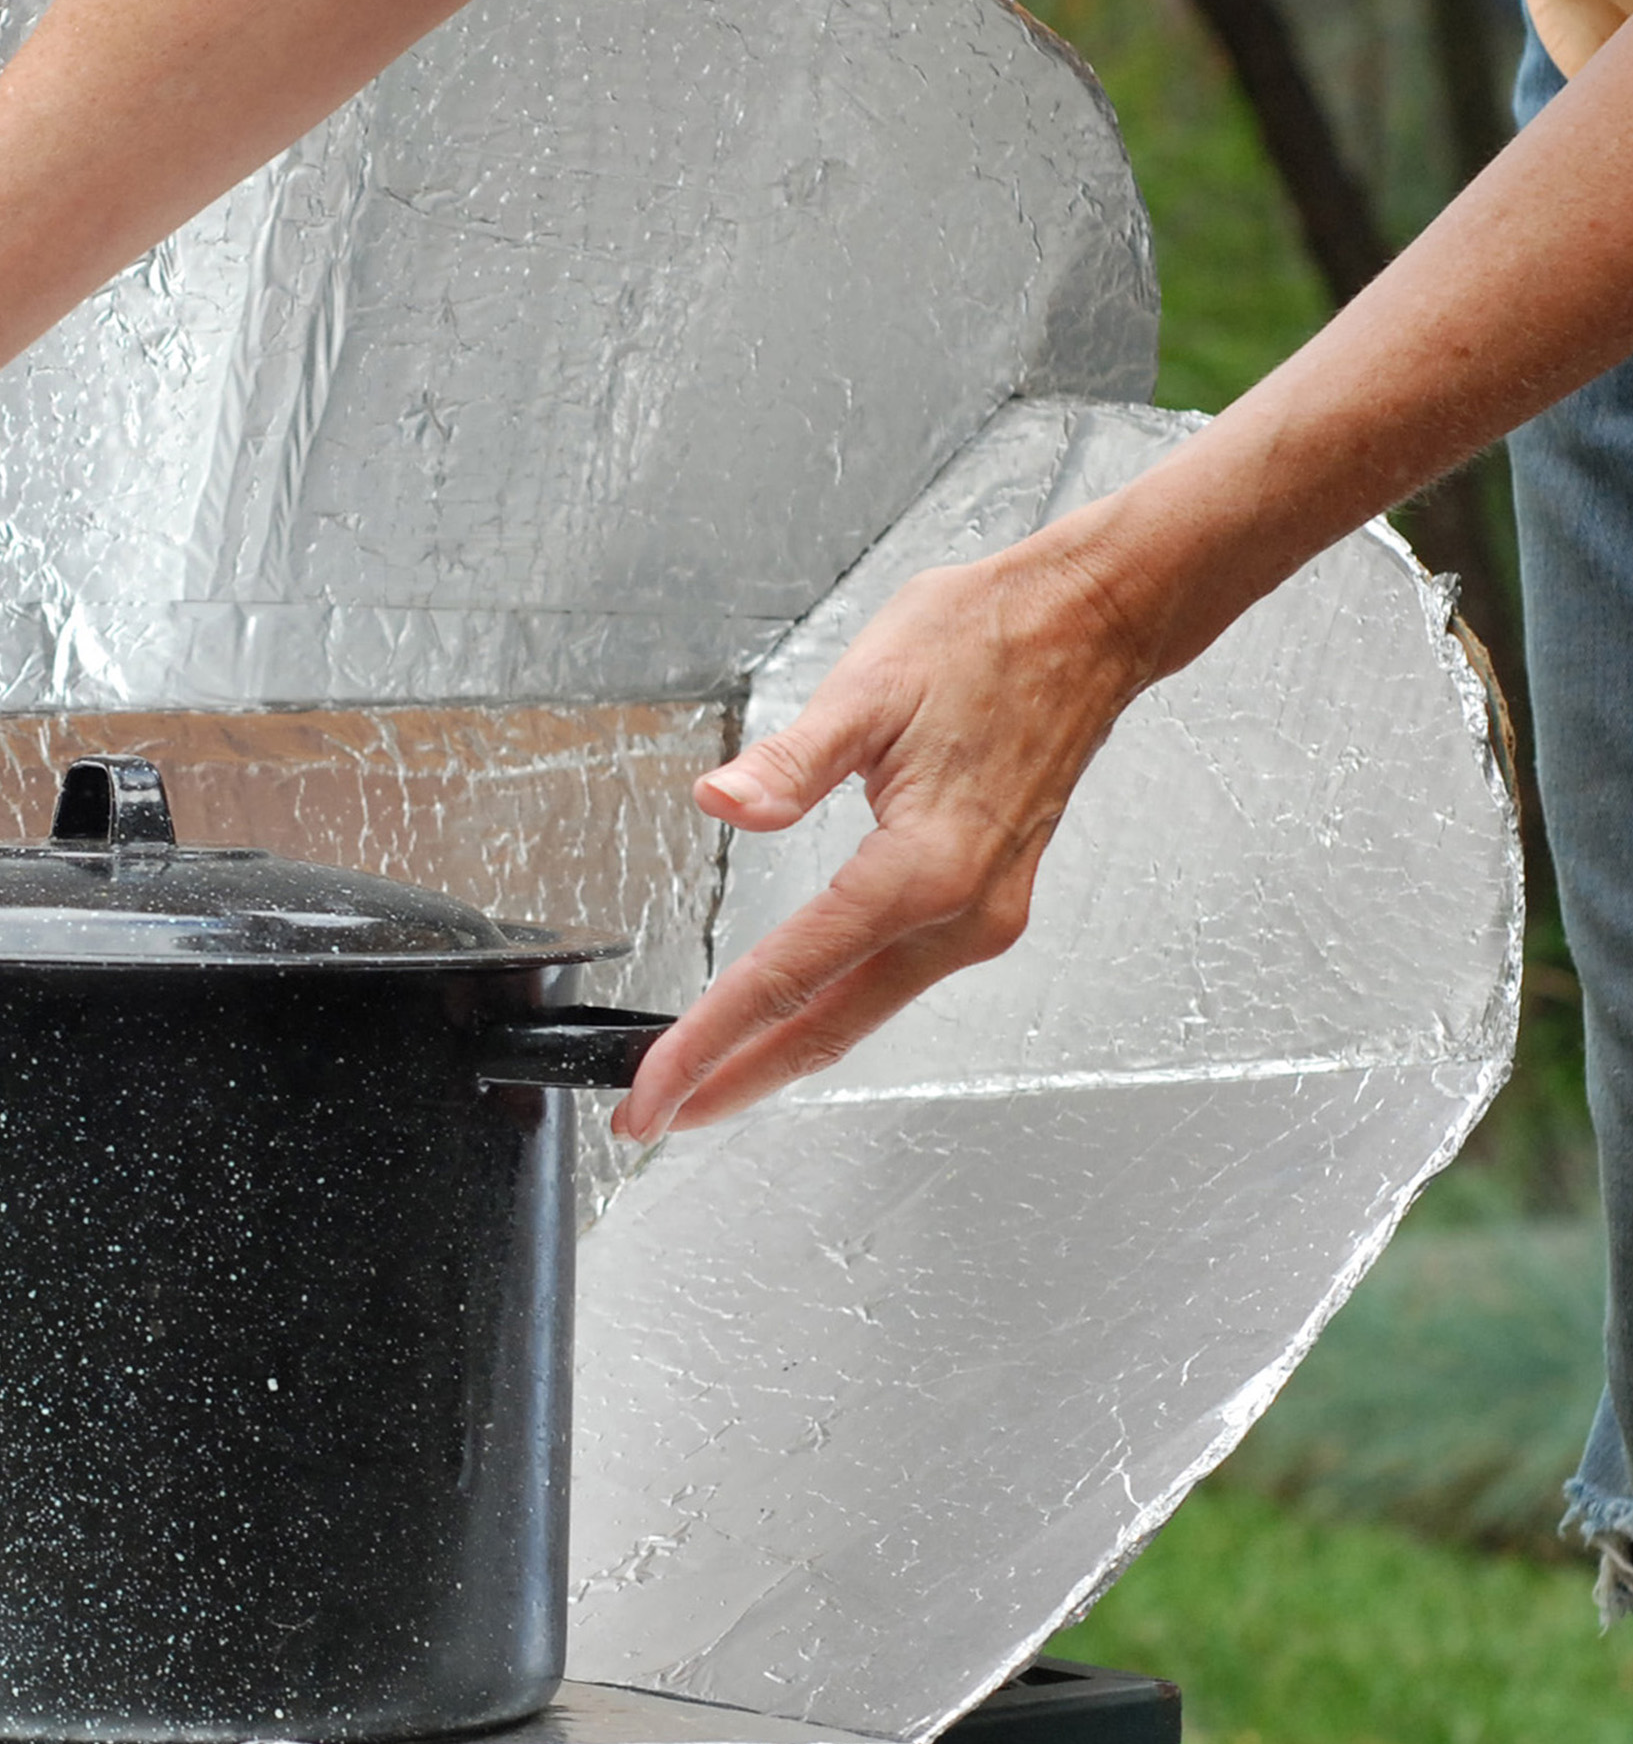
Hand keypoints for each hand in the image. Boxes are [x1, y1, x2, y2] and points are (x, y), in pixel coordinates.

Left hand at [613, 534, 1160, 1141]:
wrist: (1088, 624)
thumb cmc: (987, 641)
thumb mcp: (868, 687)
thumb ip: (789, 761)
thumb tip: (722, 802)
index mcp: (924, 867)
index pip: (788, 978)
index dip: (709, 1043)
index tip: (654, 1089)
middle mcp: (961, 912)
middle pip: (828, 1027)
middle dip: (734, 1080)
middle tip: (655, 1118)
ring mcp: (981, 915)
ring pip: (861, 1013)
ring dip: (779, 1053)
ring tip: (702, 1083)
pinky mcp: (985, 903)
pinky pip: (890, 982)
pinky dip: (827, 1013)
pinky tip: (785, 1019)